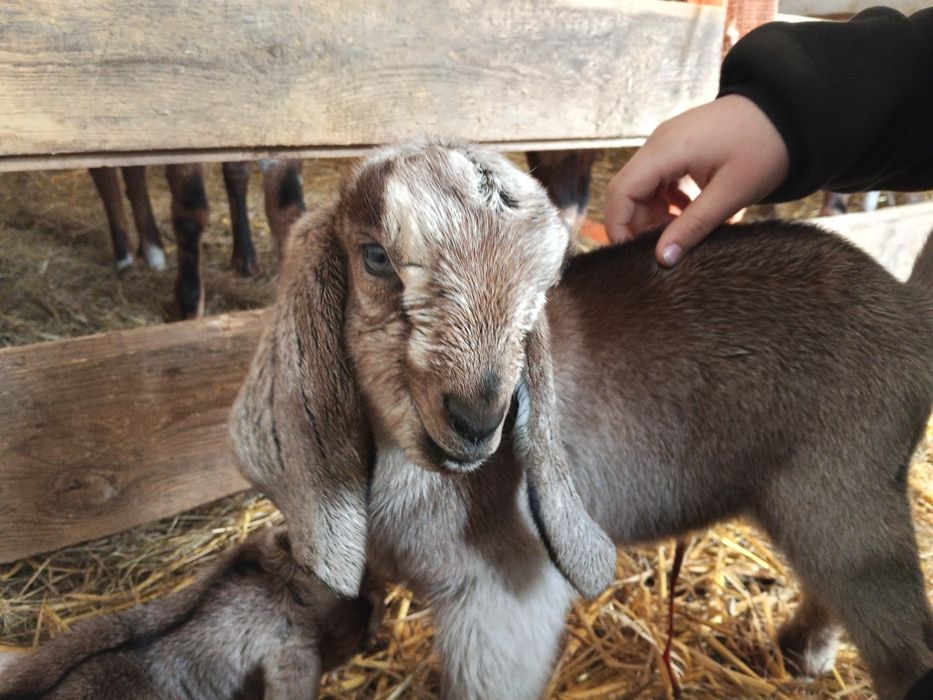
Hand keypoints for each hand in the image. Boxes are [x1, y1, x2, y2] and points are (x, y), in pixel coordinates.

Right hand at [604, 95, 789, 265]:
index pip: (621, 192)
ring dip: (655, 215)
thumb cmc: (766, 147)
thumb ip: (693, 226)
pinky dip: (668, 202)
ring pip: (643, 188)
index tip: (633, 255)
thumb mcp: (731, 193)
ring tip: (682, 234)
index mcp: (666, 150)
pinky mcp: (680, 147)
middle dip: (640, 225)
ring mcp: (668, 143)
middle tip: (666, 249)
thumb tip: (662, 259)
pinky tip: (691, 214)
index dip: (619, 226)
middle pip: (628, 192)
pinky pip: (660, 180)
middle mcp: (659, 143)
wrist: (790, 109)